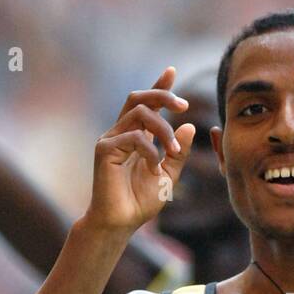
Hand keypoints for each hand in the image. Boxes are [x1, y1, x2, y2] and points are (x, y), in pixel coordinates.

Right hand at [86, 68, 194, 234]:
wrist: (121, 223)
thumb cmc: (140, 201)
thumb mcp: (168, 175)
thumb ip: (178, 151)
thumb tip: (189, 125)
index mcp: (135, 136)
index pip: (146, 104)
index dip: (158, 86)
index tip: (171, 70)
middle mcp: (121, 133)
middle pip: (138, 98)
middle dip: (162, 95)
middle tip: (184, 106)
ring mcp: (110, 139)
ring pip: (139, 114)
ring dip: (163, 129)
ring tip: (172, 153)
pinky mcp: (104, 150)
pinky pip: (134, 137)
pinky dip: (151, 150)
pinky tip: (154, 168)